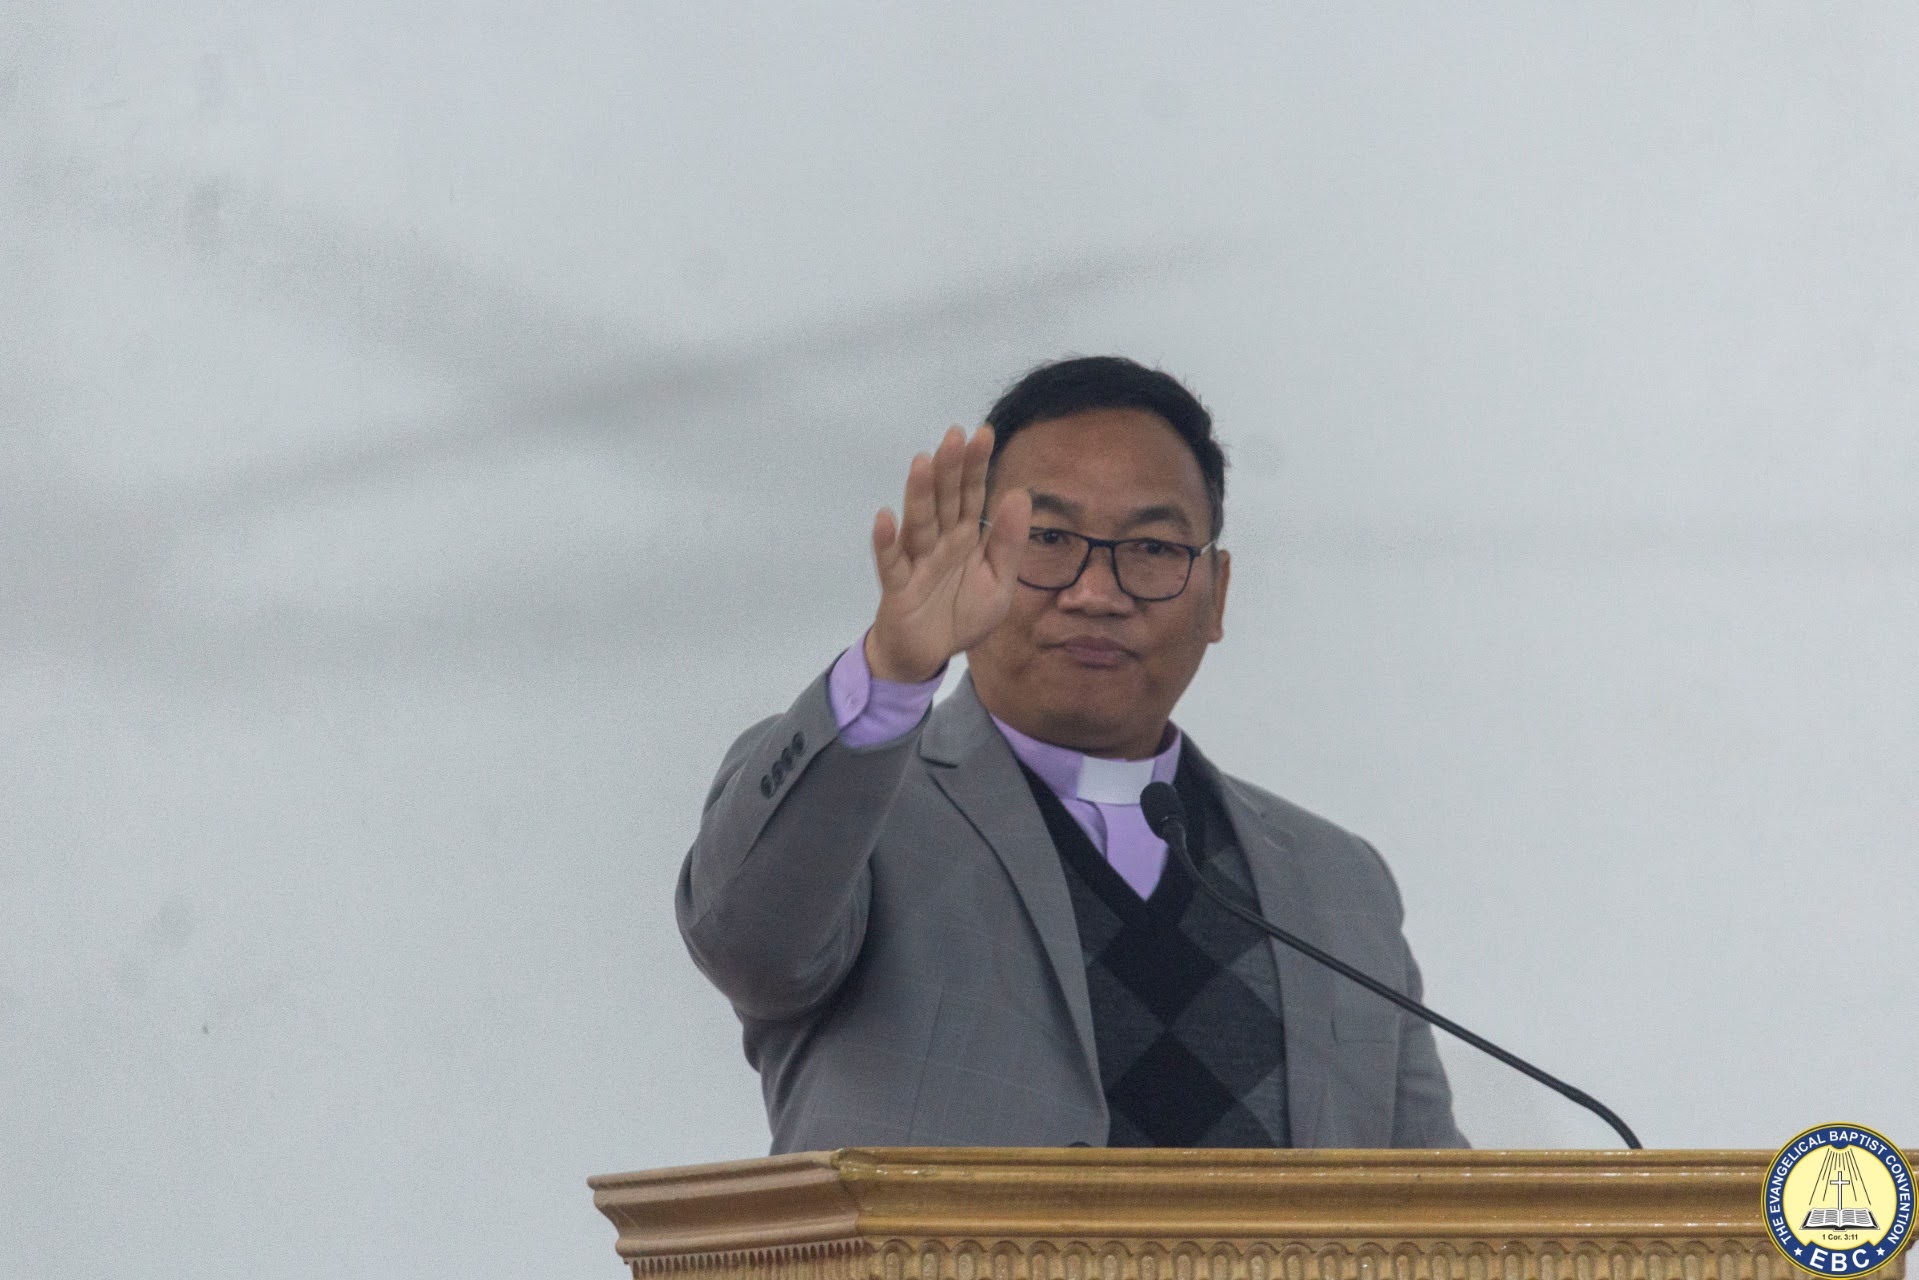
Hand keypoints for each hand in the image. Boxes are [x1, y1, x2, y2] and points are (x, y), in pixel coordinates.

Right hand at [866, 425, 1031, 682]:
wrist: (928, 654)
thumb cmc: (961, 615)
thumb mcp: (999, 583)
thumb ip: (1009, 543)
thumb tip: (1020, 494)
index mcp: (966, 537)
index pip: (971, 495)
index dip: (976, 466)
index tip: (983, 433)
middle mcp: (940, 541)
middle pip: (944, 500)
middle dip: (949, 469)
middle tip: (955, 434)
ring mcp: (916, 561)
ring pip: (918, 523)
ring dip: (919, 494)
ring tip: (923, 462)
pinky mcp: (897, 587)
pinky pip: (891, 563)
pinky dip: (886, 542)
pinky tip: (885, 517)